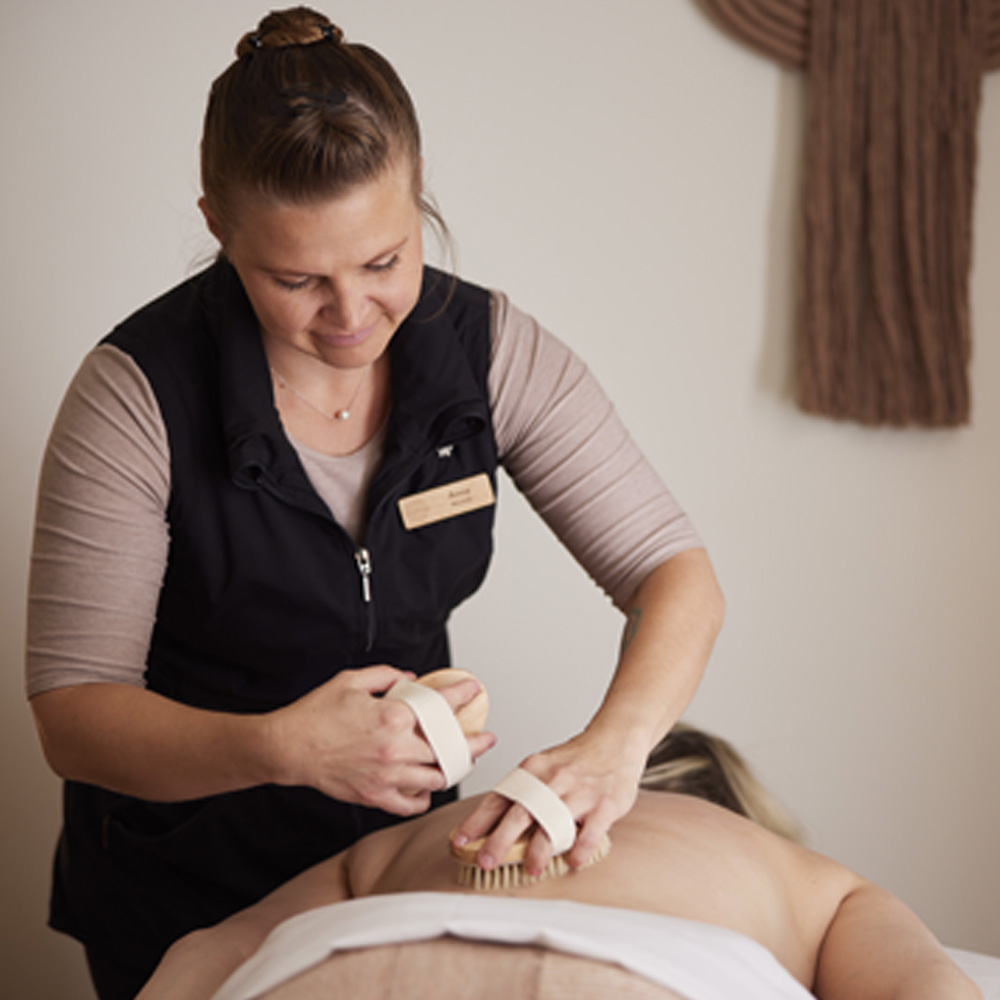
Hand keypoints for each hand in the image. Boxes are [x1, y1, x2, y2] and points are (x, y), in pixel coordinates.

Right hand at [265, 666, 494, 815]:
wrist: (287, 747)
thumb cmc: (315, 714)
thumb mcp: (352, 681)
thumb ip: (386, 676)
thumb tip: (411, 679)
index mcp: (393, 716)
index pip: (441, 706)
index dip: (462, 695)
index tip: (473, 690)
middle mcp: (396, 748)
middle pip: (449, 749)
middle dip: (473, 743)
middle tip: (485, 738)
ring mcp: (387, 775)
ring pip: (436, 779)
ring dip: (453, 770)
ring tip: (461, 763)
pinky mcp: (374, 796)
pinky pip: (410, 804)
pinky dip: (424, 798)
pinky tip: (428, 789)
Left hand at [451, 728, 645, 876]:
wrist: (616, 739)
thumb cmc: (577, 759)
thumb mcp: (544, 766)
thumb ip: (524, 791)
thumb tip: (493, 823)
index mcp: (534, 769)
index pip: (499, 797)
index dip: (478, 821)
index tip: (461, 840)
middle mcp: (554, 780)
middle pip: (521, 813)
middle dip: (499, 841)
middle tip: (486, 861)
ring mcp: (580, 792)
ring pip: (553, 826)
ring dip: (538, 852)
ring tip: (530, 869)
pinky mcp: (605, 804)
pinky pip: (590, 834)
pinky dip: (579, 852)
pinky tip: (572, 862)